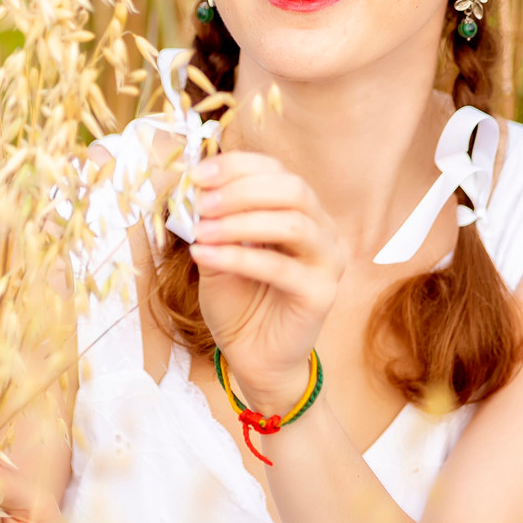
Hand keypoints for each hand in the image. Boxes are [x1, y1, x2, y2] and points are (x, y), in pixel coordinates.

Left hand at [187, 152, 344, 411]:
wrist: (253, 355)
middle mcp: (322, 230)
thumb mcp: (217, 251)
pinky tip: (204, 255)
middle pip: (292, 190)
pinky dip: (238, 257)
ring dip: (240, 222)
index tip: (197, 175)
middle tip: (200, 202)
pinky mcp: (321, 294)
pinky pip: (281, 268)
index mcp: (301, 211)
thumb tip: (195, 190)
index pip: (277, 171)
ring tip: (200, 230)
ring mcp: (328, 262)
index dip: (237, 166)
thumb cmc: (239, 301)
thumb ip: (212, 221)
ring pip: (293, 224)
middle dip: (241, 190)